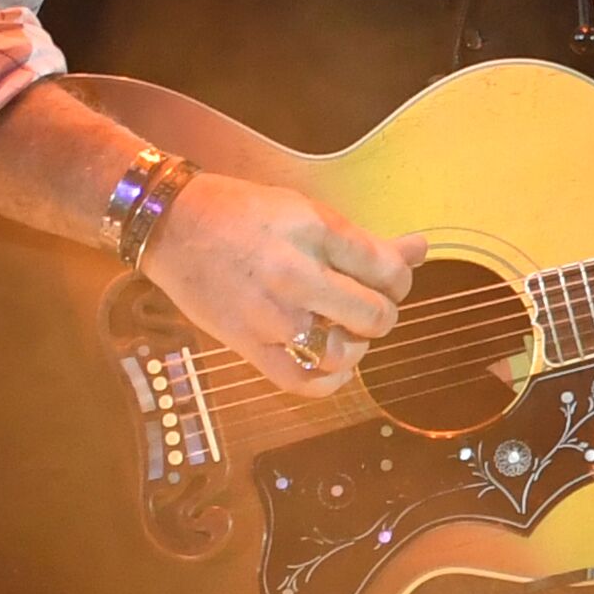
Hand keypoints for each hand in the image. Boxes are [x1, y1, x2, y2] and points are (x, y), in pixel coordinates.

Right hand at [144, 171, 423, 396]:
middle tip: (366, 305)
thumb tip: (421, 249)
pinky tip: (333, 366)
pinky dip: (328, 382)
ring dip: (356, 346)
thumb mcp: (308, 211)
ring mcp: (269, 315)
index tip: (385, 279)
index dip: (399, 279)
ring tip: (345, 330)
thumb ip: (365, 240)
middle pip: (375, 315)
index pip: (388, 271)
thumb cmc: (244, 213)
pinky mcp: (245, 345)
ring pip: (343, 352)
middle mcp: (296, 275)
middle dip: (382, 312)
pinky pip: (301, 382)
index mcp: (315, 233)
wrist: (172, 225)